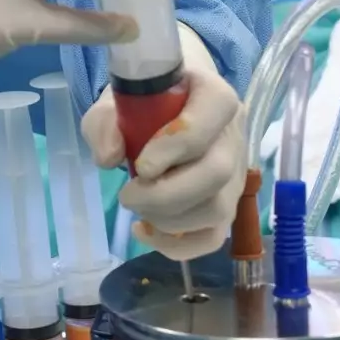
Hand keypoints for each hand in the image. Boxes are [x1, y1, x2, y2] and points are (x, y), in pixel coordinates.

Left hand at [83, 60, 246, 260]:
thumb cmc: (145, 100)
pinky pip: (213, 237)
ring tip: (137, 206)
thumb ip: (104, 122)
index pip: (213, 113)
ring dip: (168, 220)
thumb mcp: (114, 99)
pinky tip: (145, 231)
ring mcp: (235, 173)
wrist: (170, 106)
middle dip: (165, 195)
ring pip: (218, 209)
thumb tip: (108, 158)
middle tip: (128, 194)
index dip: (177, 144)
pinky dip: (176, 245)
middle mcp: (233, 134)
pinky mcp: (227, 204)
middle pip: (216, 173)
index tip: (140, 164)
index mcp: (212, 95)